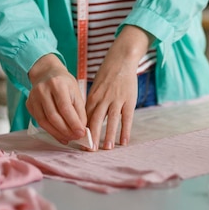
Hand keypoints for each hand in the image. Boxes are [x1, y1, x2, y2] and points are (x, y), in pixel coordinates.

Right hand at [26, 54, 86, 143]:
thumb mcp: (76, 92)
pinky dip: (50, 131)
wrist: (47, 73)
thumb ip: (79, 110)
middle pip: (53, 116)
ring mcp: (33, 97)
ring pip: (44, 121)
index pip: (65, 108)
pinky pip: (39, 121)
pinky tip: (60, 135)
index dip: (73, 123)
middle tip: (76, 137)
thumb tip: (82, 130)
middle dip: (66, 130)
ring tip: (69, 139)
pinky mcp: (29, 104)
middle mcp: (42, 90)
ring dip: (58, 133)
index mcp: (57, 84)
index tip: (82, 133)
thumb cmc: (64, 84)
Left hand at [87, 25, 150, 149]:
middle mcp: (103, 99)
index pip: (85, 117)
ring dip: (108, 135)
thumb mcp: (96, 88)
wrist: (121, 59)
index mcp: (93, 97)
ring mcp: (117, 100)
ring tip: (106, 149)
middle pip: (96, 120)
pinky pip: (127, 118)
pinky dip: (125, 130)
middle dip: (92, 136)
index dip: (82, 131)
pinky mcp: (129, 100)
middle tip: (90, 150)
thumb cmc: (107, 75)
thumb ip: (93, 104)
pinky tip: (124, 141)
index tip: (79, 143)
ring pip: (111, 120)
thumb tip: (87, 121)